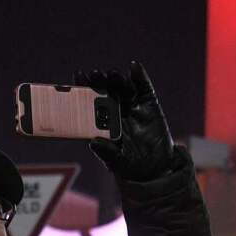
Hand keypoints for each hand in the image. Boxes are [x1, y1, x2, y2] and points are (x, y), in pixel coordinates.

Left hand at [74, 61, 174, 181]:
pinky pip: (143, 87)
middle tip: (95, 74)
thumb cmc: (131, 167)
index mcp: (102, 122)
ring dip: (116, 79)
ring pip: (122, 87)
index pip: (89, 102)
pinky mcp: (149, 104)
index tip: (78, 76)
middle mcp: (115, 110)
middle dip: (99, 81)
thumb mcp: (118, 163)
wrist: (157, 168)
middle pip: (104, 90)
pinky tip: (134, 67)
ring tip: (112, 75)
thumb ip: (106, 153)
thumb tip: (93, 142)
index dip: (83, 88)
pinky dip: (139, 76)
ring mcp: (132, 105)